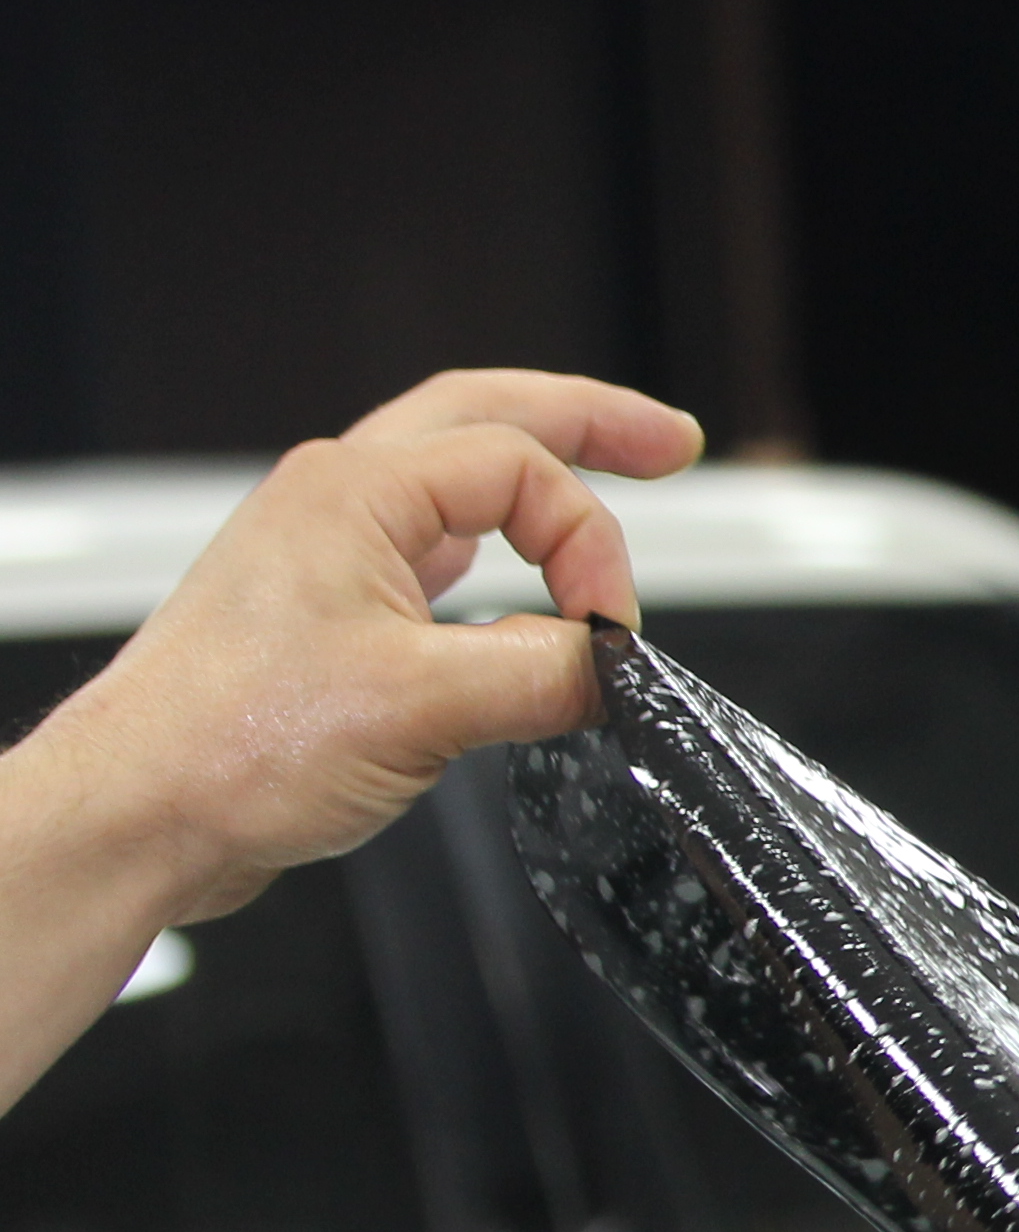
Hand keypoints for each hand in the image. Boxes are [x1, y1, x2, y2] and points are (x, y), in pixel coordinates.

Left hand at [30, 371, 702, 925]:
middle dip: (587, 423)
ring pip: (453, 482)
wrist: (138, 813)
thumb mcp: (424, 705)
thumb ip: (546, 674)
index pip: (523, 471)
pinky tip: (519, 578)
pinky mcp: (323, 615)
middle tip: (667, 442)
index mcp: (354, 492)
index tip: (609, 631)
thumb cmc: (229, 748)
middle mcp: (334, 503)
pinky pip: (430, 556)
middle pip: (486, 418)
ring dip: (535, 480)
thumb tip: (613, 670)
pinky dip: (495, 552)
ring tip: (609, 477)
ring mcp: (323, 555)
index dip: (590, 543)